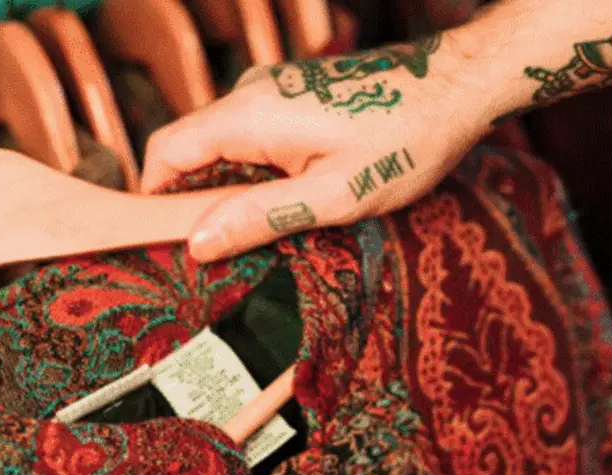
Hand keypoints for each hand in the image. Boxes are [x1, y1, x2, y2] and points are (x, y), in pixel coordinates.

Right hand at [141, 32, 492, 261]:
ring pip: (222, 145)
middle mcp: (250, 94)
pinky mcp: (292, 95)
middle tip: (230, 250)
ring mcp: (271, 90)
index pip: (164, 152)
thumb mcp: (334, 195)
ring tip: (274, 227)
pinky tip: (297, 196)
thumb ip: (261, 217)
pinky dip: (257, 170)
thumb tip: (197, 243)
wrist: (456, 86)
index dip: (155, 201)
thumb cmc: (406, 139)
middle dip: (197, 201)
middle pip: (189, 151)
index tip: (172, 244)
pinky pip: (251, 135)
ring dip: (233, 188)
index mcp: (249, 116)